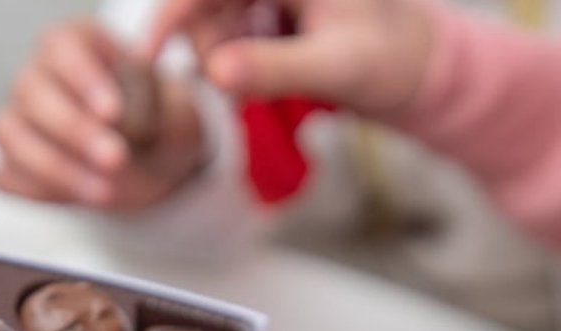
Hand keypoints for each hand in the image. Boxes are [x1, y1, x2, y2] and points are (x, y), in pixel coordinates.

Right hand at [0, 19, 206, 210]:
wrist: (154, 162)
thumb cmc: (161, 123)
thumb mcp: (173, 110)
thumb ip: (148, 109)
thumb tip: (112, 122)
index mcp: (78, 43)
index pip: (60, 45)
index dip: (82, 78)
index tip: (112, 113)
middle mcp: (39, 75)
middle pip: (30, 91)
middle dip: (73, 130)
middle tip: (116, 159)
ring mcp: (19, 118)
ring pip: (9, 134)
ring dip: (56, 167)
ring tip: (107, 191)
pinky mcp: (12, 161)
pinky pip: (6, 175)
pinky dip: (38, 190)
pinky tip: (81, 200)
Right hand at [144, 0, 434, 112]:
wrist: (413, 60)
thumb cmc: (386, 59)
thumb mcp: (335, 68)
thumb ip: (274, 69)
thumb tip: (214, 73)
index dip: (170, 13)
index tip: (147, 56)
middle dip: (208, 43)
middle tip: (236, 89)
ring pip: (209, 10)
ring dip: (220, 50)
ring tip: (260, 82)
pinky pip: (224, 17)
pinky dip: (230, 48)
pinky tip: (259, 69)